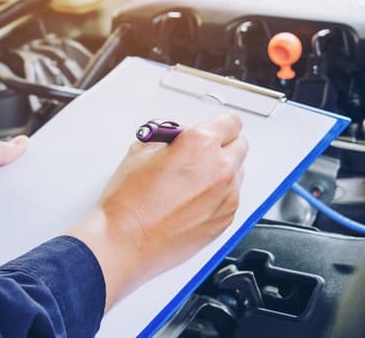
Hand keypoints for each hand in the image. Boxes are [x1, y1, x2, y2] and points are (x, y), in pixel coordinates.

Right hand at [68, 112, 247, 310]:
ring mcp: (227, 196)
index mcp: (200, 144)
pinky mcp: (226, 218)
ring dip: (222, 171)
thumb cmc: (129, 203)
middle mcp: (220, 168)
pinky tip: (193, 201)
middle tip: (201, 155)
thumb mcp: (142, 152)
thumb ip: (170, 138)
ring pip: (237, 172)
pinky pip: (232, 198)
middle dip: (222, 146)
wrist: (125, 242)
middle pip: (239, 145)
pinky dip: (219, 196)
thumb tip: (179, 137)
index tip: (216, 128)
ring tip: (192, 182)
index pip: (230, 121)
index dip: (220, 124)